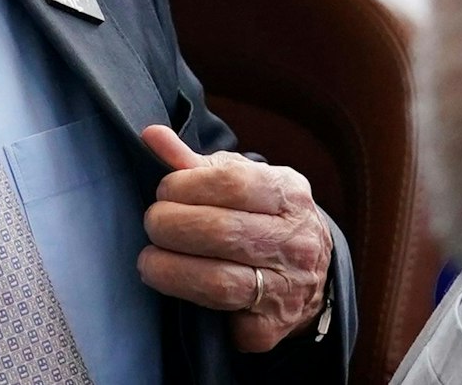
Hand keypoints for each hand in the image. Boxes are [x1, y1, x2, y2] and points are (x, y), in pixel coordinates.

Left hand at [137, 126, 332, 352]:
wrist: (313, 274)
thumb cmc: (262, 216)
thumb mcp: (240, 181)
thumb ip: (194, 163)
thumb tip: (152, 135)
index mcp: (288, 193)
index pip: (232, 183)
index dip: (185, 186)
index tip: (163, 192)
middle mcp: (295, 240)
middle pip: (220, 232)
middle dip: (170, 226)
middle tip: (153, 225)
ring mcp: (289, 286)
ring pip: (219, 282)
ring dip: (170, 271)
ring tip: (149, 262)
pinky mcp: (273, 326)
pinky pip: (226, 321)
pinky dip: (196, 309)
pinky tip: (181, 293)